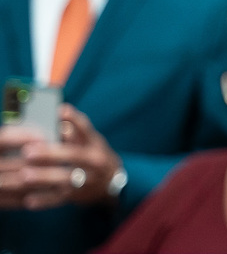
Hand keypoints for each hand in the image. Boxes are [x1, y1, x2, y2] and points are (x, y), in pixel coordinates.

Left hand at [1, 104, 122, 210]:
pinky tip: (29, 200)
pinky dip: (44, 201)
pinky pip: (59, 200)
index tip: (59, 112)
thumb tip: (62, 114)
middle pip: (74, 155)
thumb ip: (77, 129)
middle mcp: (94, 161)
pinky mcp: (78, 197)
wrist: (113, 183)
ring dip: (45, 177)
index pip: (85, 129)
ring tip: (26, 175)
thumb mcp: (91, 141)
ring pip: (66, 179)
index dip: (73, 120)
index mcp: (94, 144)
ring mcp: (87, 180)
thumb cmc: (95, 156)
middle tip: (29, 152)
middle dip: (51, 153)